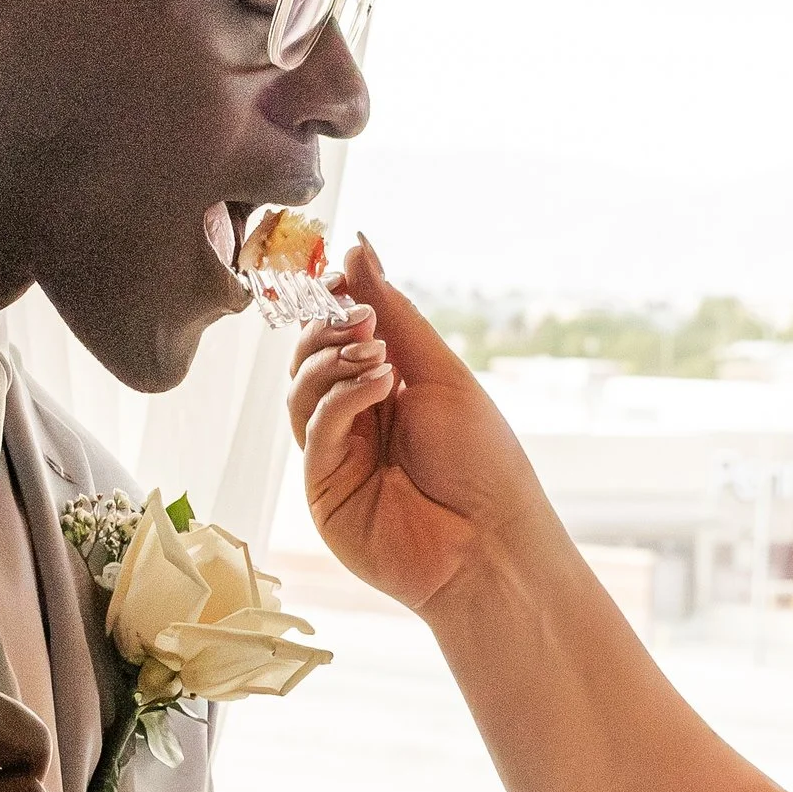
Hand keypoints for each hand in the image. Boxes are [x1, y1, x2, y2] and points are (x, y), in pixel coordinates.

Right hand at [287, 240, 554, 616]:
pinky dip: (341, 398)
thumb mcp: (440, 373)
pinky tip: (380, 386)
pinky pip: (314, 429)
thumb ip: (394, 312)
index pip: (338, 338)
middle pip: (309, 361)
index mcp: (387, 393)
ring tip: (376, 354)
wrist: (492, 544)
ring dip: (332, 361)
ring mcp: (336, 458)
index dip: (332, 303)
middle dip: (328, 330)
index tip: (338, 274)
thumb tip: (359, 247)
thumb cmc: (483, 462)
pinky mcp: (323, 491)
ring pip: (300, 392)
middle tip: (362, 319)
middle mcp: (356, 423)